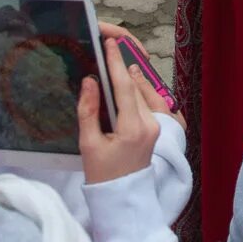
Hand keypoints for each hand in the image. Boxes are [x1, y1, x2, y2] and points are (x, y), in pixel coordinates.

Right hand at [78, 36, 160, 185]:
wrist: (122, 199)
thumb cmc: (102, 175)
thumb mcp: (88, 144)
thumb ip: (88, 111)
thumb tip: (89, 81)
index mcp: (132, 129)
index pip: (124, 87)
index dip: (116, 62)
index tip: (110, 42)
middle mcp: (149, 125)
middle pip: (134, 87)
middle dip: (121, 66)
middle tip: (108, 43)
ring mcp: (154, 127)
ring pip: (139, 94)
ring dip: (126, 78)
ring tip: (112, 59)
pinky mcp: (154, 129)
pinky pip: (142, 103)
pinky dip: (130, 91)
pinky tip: (119, 82)